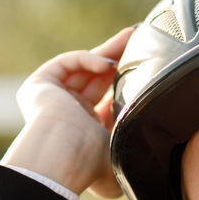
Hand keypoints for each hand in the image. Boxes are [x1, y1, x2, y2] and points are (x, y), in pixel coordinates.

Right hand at [2, 27, 134, 198]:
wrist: (65, 155)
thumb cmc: (91, 162)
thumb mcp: (121, 156)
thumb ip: (134, 147)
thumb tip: (158, 153)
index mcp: (85, 132)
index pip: (107, 101)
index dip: (125, 84)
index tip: (147, 71)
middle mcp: (68, 114)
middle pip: (97, 79)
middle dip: (119, 60)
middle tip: (140, 41)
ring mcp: (52, 98)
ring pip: (84, 67)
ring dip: (109, 52)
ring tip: (132, 37)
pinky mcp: (40, 84)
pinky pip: (67, 63)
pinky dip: (88, 60)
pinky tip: (107, 64)